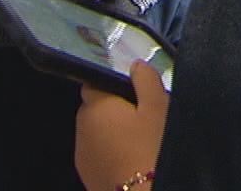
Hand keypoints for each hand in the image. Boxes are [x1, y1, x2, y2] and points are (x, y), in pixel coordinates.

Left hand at [74, 61, 167, 190]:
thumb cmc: (151, 149)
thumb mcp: (158, 108)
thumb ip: (146, 80)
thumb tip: (135, 65)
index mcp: (96, 105)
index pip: (94, 83)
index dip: (113, 85)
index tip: (135, 94)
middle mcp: (82, 126)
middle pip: (95, 108)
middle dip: (113, 110)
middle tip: (142, 120)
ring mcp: (82, 154)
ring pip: (96, 133)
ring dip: (110, 133)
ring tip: (138, 143)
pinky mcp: (86, 175)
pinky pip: (97, 155)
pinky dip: (110, 154)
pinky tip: (130, 162)